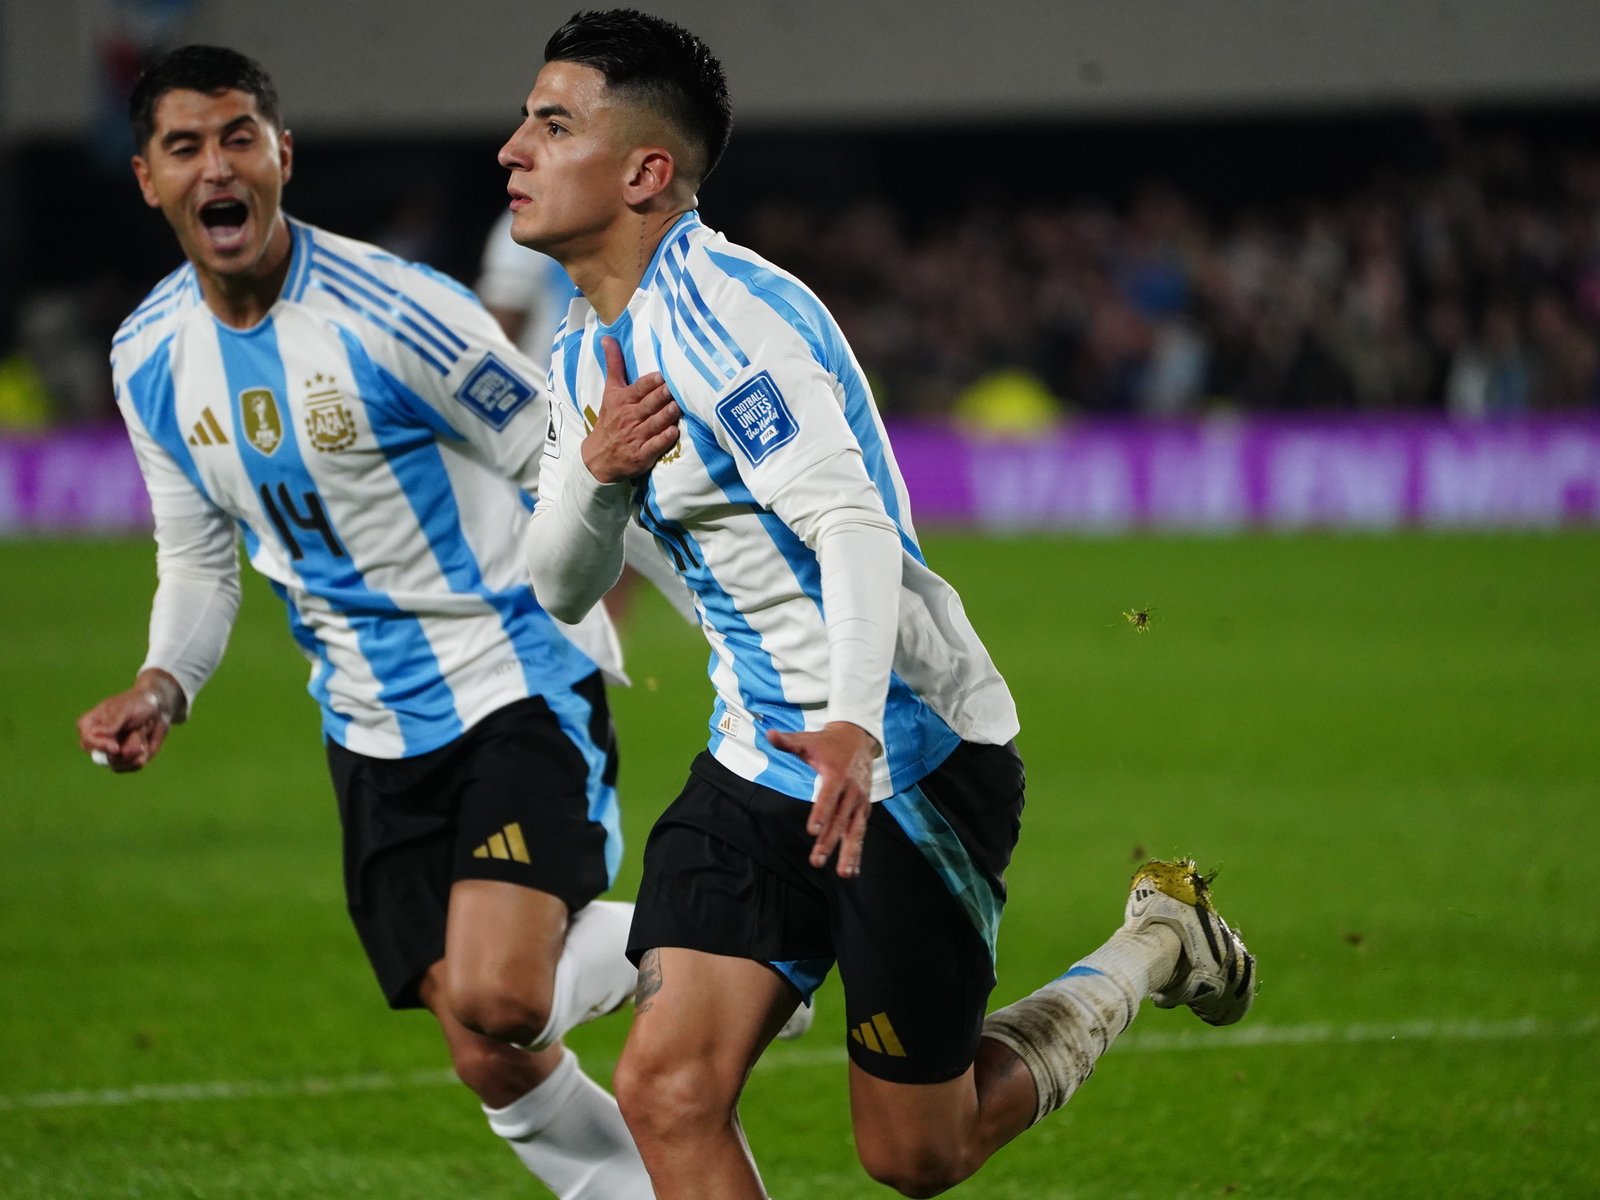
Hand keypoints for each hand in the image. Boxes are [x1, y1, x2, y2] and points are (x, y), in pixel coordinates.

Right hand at [76, 669, 183, 772]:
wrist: (158, 708)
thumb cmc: (138, 702)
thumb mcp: (125, 708)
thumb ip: (111, 722)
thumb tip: (95, 733)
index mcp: (89, 725)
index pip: (87, 741)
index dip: (100, 746)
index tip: (115, 747)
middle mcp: (97, 741)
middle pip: (102, 758)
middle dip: (123, 754)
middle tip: (140, 747)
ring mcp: (110, 752)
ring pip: (118, 765)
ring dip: (135, 753)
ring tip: (143, 735)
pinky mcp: (126, 760)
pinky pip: (132, 767)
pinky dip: (143, 756)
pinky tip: (146, 744)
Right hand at [581, 336, 680, 482]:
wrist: (598, 456)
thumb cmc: (610, 419)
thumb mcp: (610, 391)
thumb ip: (614, 365)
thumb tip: (607, 337)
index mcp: (623, 400)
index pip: (639, 388)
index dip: (650, 383)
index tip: (662, 375)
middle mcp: (629, 417)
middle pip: (649, 404)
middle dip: (662, 396)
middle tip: (675, 388)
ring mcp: (636, 437)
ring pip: (654, 423)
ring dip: (666, 415)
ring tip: (678, 407)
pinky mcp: (642, 455)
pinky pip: (654, 446)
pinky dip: (664, 439)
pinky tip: (674, 432)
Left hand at [765, 722, 880, 877]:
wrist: (859, 738)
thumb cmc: (827, 742)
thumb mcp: (808, 740)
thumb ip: (788, 742)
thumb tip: (768, 734)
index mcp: (837, 775)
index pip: (829, 797)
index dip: (821, 813)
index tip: (812, 830)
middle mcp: (852, 790)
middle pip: (840, 819)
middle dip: (829, 841)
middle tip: (817, 861)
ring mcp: (860, 801)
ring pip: (855, 830)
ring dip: (850, 853)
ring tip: (844, 874)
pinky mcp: (864, 809)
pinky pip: (861, 832)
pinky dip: (858, 851)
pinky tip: (852, 870)